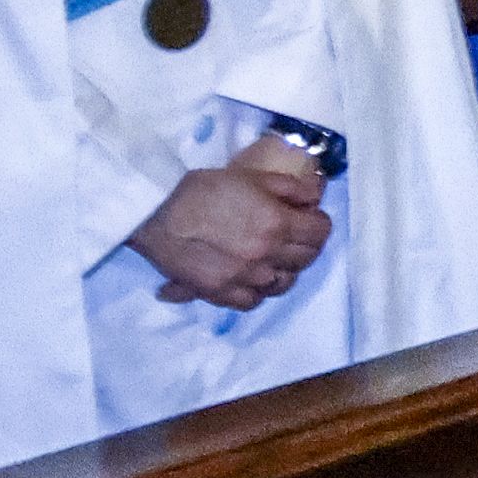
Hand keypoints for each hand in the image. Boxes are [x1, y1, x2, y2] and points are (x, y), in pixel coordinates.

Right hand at [129, 144, 331, 308]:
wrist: (158, 213)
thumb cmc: (204, 190)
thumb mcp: (251, 176)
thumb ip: (290, 187)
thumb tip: (315, 196)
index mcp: (276, 223)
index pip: (319, 232)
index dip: (318, 223)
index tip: (310, 218)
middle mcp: (265, 255)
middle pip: (306, 259)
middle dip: (306, 245)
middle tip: (295, 236)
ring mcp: (243, 278)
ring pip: (283, 283)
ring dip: (285, 269)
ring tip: (275, 258)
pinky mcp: (220, 293)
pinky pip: (253, 301)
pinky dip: (259, 291)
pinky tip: (252, 277)